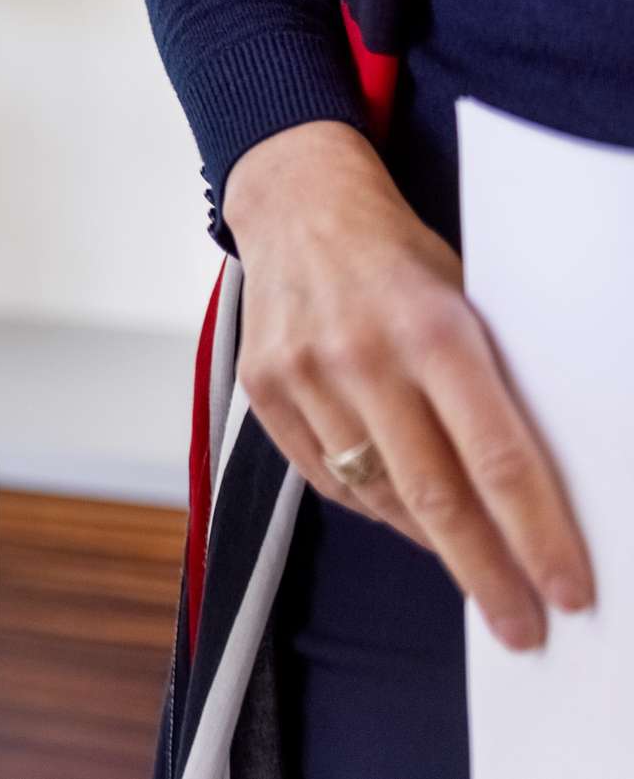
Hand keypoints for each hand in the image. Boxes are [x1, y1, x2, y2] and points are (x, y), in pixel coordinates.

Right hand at [225, 121, 592, 649]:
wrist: (295, 202)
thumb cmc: (398, 255)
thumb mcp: (467, 300)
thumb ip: (490, 385)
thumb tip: (532, 490)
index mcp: (433, 328)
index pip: (498, 460)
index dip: (538, 537)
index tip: (567, 591)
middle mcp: (362, 354)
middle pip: (437, 499)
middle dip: (488, 574)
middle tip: (522, 627)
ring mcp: (303, 373)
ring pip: (378, 495)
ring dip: (432, 541)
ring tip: (470, 563)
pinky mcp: (262, 387)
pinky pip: (327, 478)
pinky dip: (372, 505)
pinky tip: (402, 510)